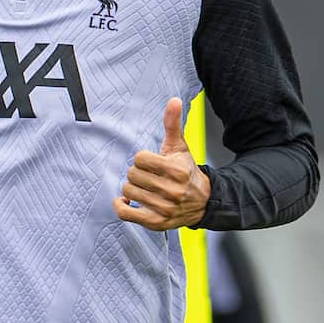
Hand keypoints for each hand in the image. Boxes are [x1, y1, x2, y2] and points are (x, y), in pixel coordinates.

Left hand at [114, 97, 210, 230]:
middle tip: (148, 176)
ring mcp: (164, 208)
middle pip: (132, 175)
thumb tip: (173, 100)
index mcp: (177, 170)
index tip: (151, 163)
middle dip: (137, 173)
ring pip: (128, 192)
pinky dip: (121, 206)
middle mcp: (172, 191)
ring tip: (143, 188)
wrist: (202, 201)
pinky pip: (126, 214)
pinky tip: (126, 201)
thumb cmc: (186, 170)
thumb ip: (173, 123)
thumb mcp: (180, 146)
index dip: (143, 159)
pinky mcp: (156, 222)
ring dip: (132, 188)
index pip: (140, 159)